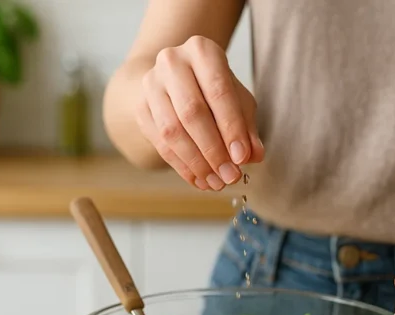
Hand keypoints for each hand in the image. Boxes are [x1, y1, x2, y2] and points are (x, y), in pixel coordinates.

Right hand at [135, 35, 263, 190]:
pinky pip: (160, 143)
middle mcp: (172, 61)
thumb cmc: (215, 89)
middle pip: (192, 112)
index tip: (242, 159)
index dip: (232, 128)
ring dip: (196, 163)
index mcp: (202, 50)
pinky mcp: (140, 107)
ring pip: (172, 131)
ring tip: (216, 183)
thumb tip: (254, 155)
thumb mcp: (238, 100)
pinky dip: (182, 166)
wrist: (176, 79)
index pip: (219, 92)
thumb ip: (247, 127)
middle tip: (230, 176)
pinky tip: (199, 180)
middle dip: (213, 150)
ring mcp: (151, 84)